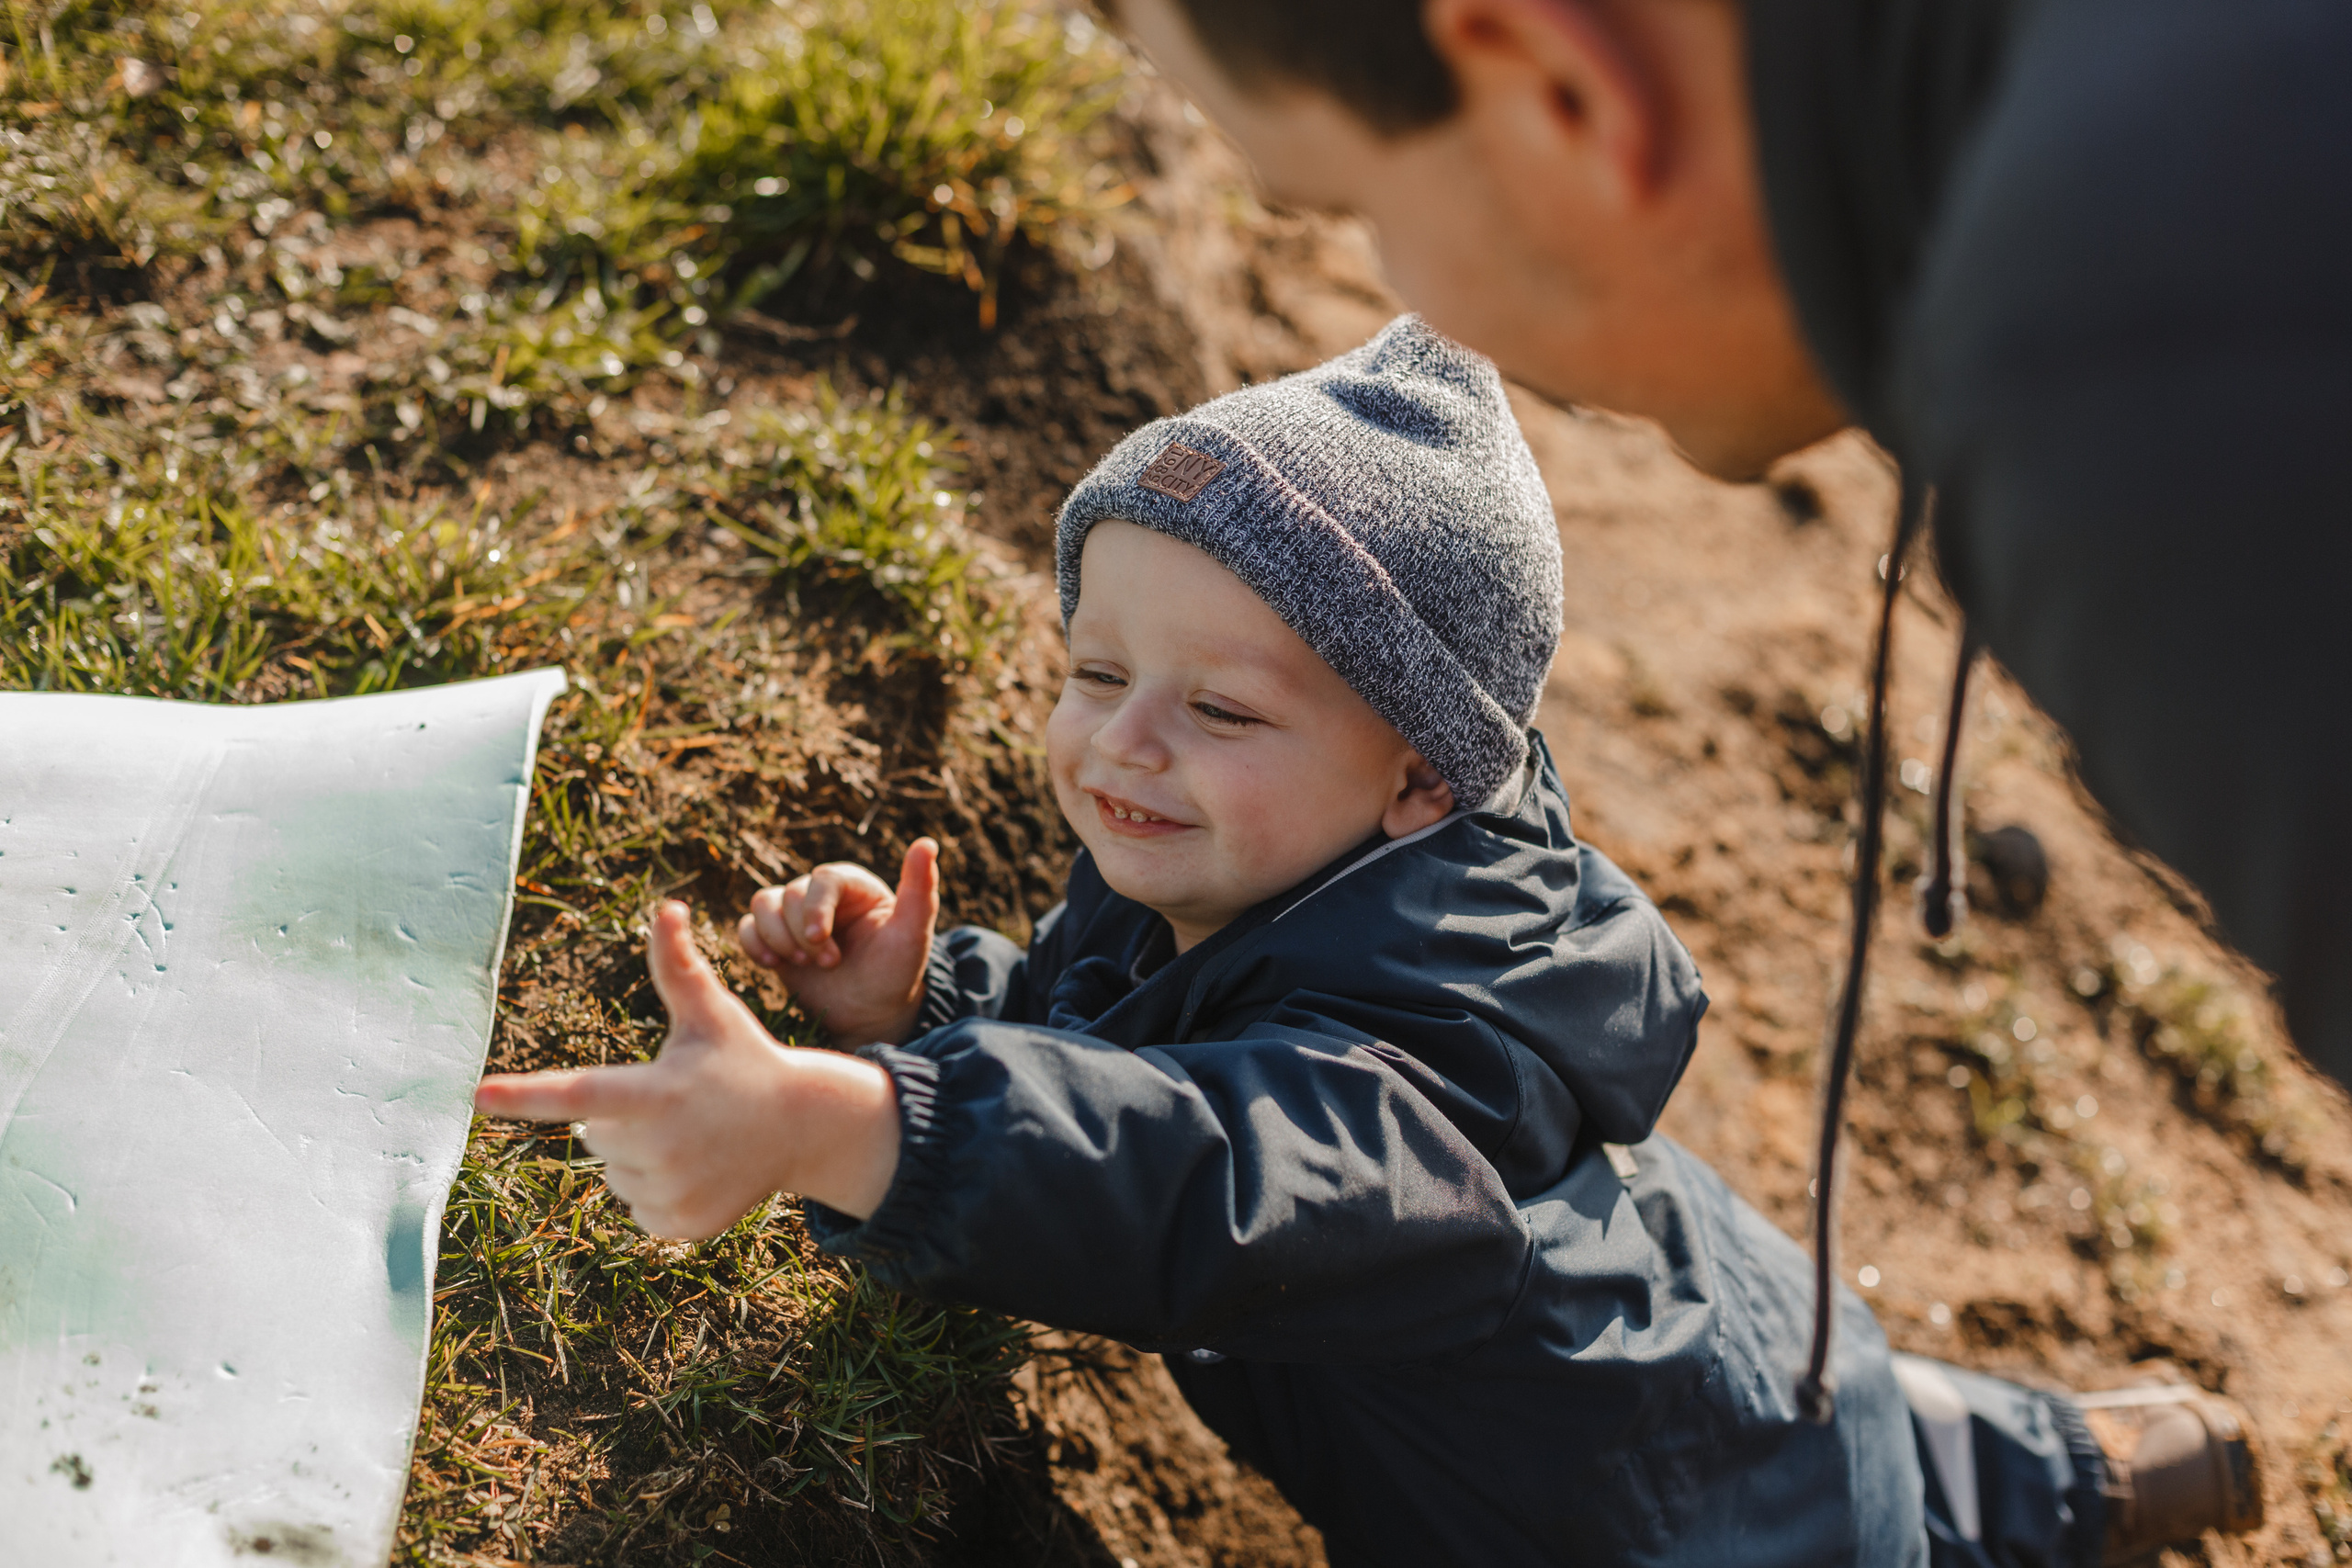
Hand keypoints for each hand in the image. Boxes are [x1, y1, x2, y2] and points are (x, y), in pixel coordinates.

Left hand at [472, 901, 900, 1238]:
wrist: (804, 1126)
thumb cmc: (745, 1059)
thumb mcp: (711, 1015)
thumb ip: (677, 968)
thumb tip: (666, 907)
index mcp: (656, 1093)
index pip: (577, 1092)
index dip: (525, 1095)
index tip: (477, 1097)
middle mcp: (658, 1148)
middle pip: (595, 1135)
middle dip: (624, 1119)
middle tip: (680, 1104)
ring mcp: (670, 1190)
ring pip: (614, 1172)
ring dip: (641, 1156)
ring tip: (694, 1138)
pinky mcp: (679, 1224)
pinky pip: (638, 1207)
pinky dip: (660, 1189)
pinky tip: (700, 1169)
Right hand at [738, 837, 939, 1046]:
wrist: (871, 1014)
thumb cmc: (895, 972)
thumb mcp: (913, 934)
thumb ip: (921, 891)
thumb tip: (927, 843)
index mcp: (854, 886)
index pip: (824, 878)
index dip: (816, 906)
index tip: (820, 938)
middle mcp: (823, 895)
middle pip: (791, 894)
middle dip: (802, 933)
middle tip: (829, 962)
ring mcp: (796, 917)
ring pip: (764, 903)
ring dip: (776, 935)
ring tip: (800, 963)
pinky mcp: (776, 938)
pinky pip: (748, 927)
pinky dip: (753, 942)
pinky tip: (771, 964)